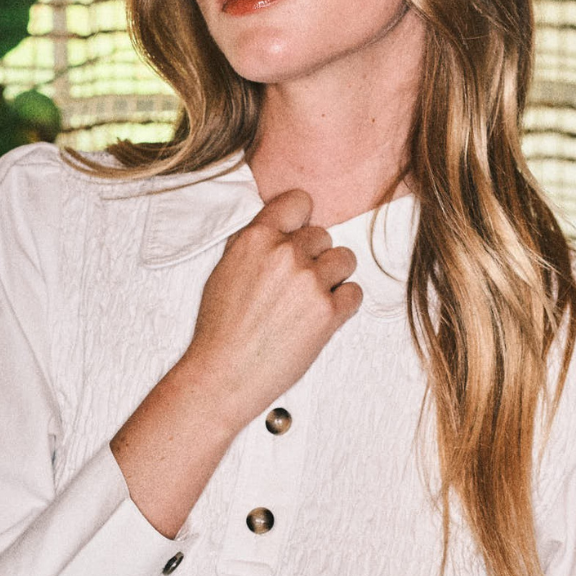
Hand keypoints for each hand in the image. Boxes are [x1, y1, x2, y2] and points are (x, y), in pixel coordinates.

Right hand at [183, 189, 362, 432]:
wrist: (225, 373)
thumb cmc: (221, 328)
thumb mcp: (226, 269)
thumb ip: (255, 243)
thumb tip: (282, 226)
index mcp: (257, 238)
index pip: (299, 201)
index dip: (302, 219)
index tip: (298, 235)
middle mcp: (285, 254)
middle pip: (323, 235)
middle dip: (314, 257)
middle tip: (296, 285)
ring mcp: (310, 282)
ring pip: (345, 260)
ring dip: (333, 277)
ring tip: (311, 300)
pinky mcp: (328, 312)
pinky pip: (354, 292)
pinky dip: (343, 304)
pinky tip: (321, 317)